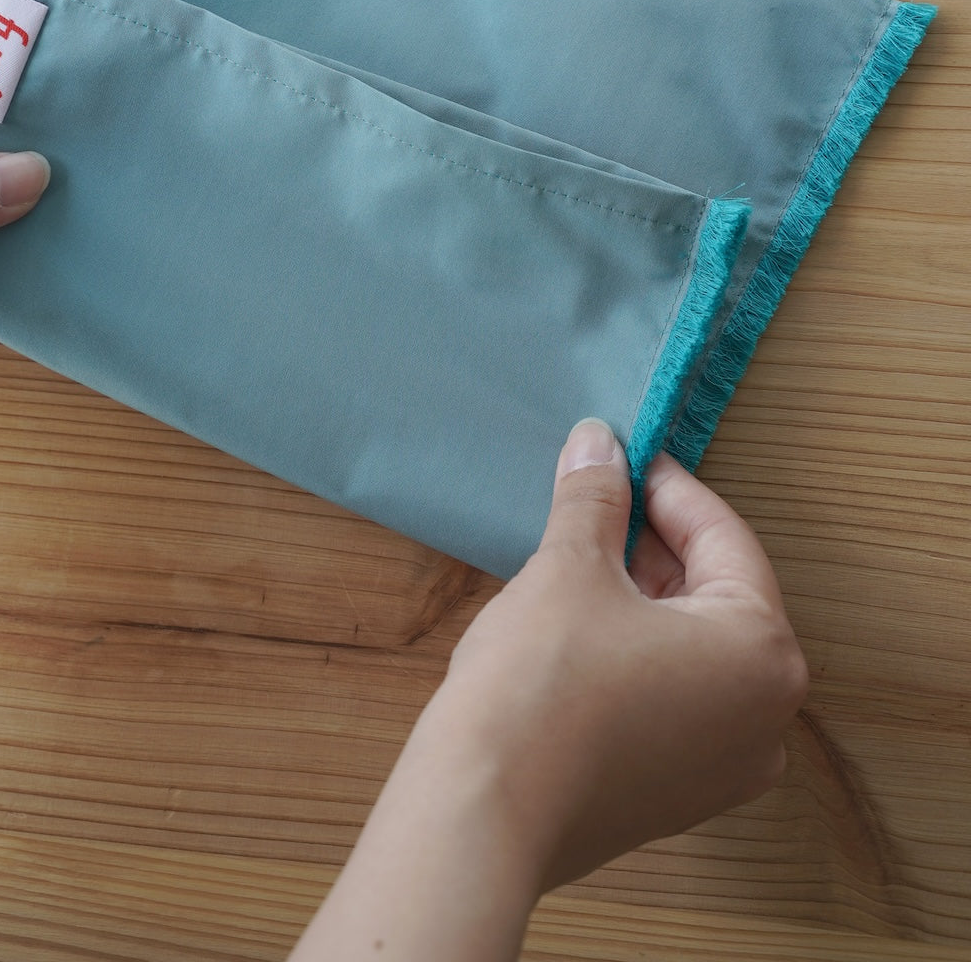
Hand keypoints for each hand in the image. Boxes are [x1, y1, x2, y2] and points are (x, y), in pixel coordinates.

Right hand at [290, 418, 807, 961]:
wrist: (487, 810)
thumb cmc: (543, 682)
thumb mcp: (570, 567)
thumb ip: (596, 499)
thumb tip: (600, 443)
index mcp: (764, 652)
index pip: (723, 537)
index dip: (666, 487)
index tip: (624, 454)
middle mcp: (767, 717)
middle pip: (717, 595)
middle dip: (654, 543)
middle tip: (597, 500)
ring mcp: (726, 767)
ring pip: (693, 650)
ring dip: (643, 597)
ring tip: (580, 555)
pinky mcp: (677, 797)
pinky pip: (673, 700)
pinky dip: (637, 654)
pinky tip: (578, 627)